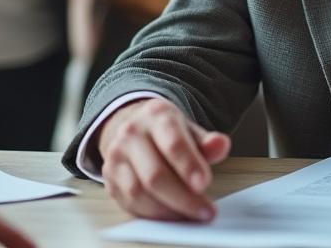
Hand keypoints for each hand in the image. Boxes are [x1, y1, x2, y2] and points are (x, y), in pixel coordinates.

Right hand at [96, 98, 230, 221]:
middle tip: (205, 211)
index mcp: (156, 116)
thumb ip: (207, 142)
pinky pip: (130, 203)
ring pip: (139, 192)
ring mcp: (116, 156)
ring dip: (168, 210)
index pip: (173, 143)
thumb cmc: (167, 132)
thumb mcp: (189, 129)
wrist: (133, 128)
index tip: (204, 184)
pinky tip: (171, 214)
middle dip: (183, 198)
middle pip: (155, 174)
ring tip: (190, 215)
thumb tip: (220, 145)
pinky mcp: (110, 178)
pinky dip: (153, 214)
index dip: (189, 166)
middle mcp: (131, 134)